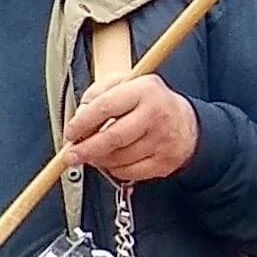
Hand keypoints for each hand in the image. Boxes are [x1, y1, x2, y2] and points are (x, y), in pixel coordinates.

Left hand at [65, 73, 199, 184]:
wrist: (187, 122)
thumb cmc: (148, 102)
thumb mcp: (124, 84)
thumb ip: (96, 95)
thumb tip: (78, 118)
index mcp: (144, 90)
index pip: (105, 107)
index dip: (81, 123)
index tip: (69, 133)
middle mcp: (156, 114)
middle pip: (112, 137)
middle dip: (85, 149)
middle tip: (71, 155)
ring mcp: (163, 140)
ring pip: (118, 158)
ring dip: (99, 159)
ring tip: (94, 153)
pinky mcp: (165, 161)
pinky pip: (129, 172)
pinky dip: (114, 169)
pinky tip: (113, 160)